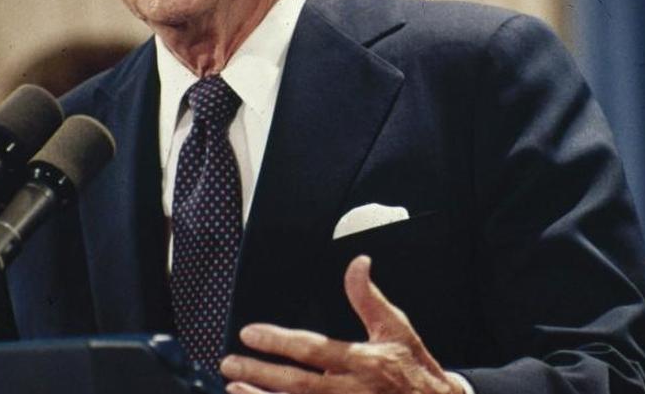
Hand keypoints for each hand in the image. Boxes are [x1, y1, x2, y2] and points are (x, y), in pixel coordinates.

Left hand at [220, 255, 465, 393]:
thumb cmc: (415, 369)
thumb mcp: (396, 328)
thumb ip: (368, 297)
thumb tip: (357, 263)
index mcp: (364, 361)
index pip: (313, 348)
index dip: (278, 341)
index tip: (250, 333)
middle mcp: (353, 390)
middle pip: (297, 383)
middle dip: (259, 373)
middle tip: (229, 363)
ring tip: (234, 388)